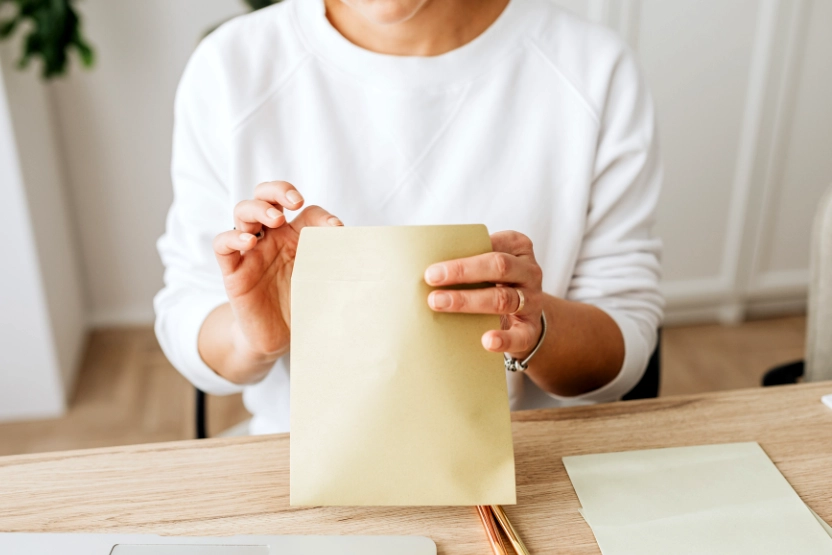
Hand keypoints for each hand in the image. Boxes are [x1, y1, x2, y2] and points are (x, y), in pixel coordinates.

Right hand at [212, 181, 342, 359]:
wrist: (280, 340)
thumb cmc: (304, 307)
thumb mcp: (326, 284)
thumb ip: (339, 266)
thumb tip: (363, 254)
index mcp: (298, 238)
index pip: (307, 212)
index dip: (322, 215)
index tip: (336, 229)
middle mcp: (272, 239)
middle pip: (267, 196)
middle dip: (279, 190)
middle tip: (295, 201)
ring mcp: (251, 252)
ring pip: (243, 212)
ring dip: (259, 208)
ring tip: (276, 220)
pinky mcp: (233, 271)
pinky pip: (222, 244)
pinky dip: (232, 237)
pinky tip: (248, 242)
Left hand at [424, 231, 543, 358]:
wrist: (524, 319)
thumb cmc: (495, 285)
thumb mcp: (488, 267)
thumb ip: (467, 262)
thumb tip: (426, 269)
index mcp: (517, 248)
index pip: (494, 244)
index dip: (464, 255)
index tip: (432, 267)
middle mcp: (529, 272)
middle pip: (499, 267)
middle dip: (462, 272)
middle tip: (431, 278)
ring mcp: (532, 301)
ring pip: (502, 299)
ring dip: (468, 301)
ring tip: (439, 303)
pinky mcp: (531, 329)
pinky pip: (520, 335)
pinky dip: (504, 339)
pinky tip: (487, 340)